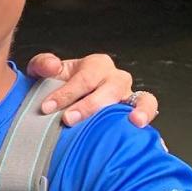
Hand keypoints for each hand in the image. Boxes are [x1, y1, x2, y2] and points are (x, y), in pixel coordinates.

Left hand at [27, 52, 157, 128]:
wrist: (66, 104)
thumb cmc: (59, 87)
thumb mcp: (45, 72)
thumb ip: (43, 65)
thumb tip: (51, 66)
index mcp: (96, 65)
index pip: (84, 78)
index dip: (66, 93)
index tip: (47, 107)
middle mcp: (115, 78)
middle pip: (109, 90)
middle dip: (89, 105)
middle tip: (68, 119)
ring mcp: (128, 95)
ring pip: (137, 97)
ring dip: (133, 109)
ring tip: (130, 121)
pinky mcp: (134, 111)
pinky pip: (148, 108)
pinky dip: (146, 114)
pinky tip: (139, 125)